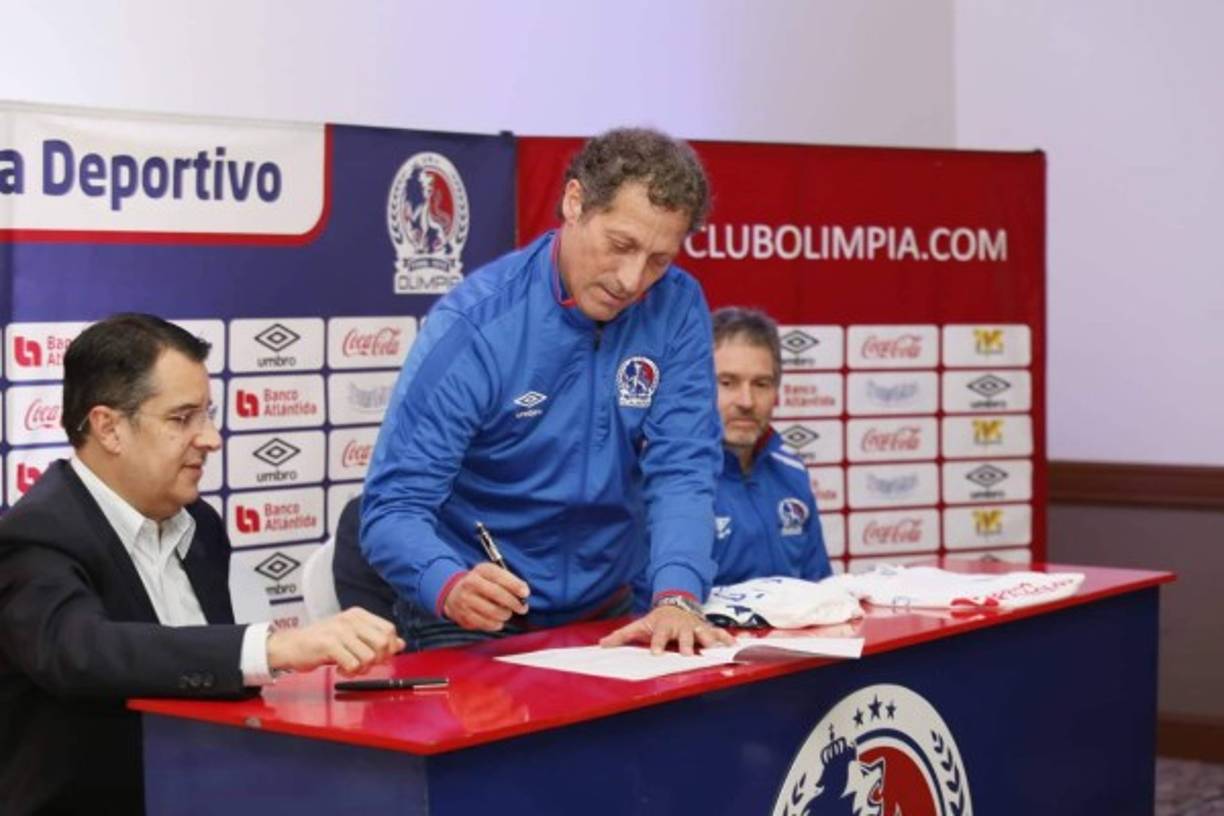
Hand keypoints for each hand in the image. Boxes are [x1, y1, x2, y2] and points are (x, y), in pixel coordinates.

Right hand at [266, 607, 404, 675]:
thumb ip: (374, 639)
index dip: (389, 648)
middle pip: (383, 642)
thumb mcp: (351, 636)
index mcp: (358, 615)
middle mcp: (350, 619)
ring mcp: (339, 631)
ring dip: (362, 669)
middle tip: (364, 665)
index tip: (378, 658)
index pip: (389, 629)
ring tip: (349, 667)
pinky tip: (340, 669)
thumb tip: (400, 645)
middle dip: (378, 660)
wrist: (290, 646)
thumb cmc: (321, 643)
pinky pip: (353, 664)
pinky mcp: (328, 644)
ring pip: (369, 656)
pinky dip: (349, 672)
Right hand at [442, 563, 529, 631]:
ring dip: (505, 615)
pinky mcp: (463, 615)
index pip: (500, 576)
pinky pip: (485, 623)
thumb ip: (509, 581)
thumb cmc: (482, 584)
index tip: (525, 593)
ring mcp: (465, 599)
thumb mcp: (493, 575)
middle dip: (514, 603)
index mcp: (481, 570)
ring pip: (493, 611)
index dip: (515, 585)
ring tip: (507, 613)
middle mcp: (471, 582)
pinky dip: (496, 624)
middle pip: (497, 594)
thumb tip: (524, 592)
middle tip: (522, 608)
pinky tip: (498, 621)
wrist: (454, 593)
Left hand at [599, 605, 733, 655]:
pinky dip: (726, 639)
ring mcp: (695, 627)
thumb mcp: (639, 625)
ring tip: (715, 652)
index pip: (658, 635)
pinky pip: (719, 633)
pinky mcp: (707, 628)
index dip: (657, 643)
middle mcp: (680, 626)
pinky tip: (733, 646)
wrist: (676, 603)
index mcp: (663, 626)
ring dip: (709, 642)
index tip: (655, 653)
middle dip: (686, 644)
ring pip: (704, 633)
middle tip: (688, 654)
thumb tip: (602, 645)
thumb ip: (622, 636)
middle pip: (684, 635)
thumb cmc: (656, 620)